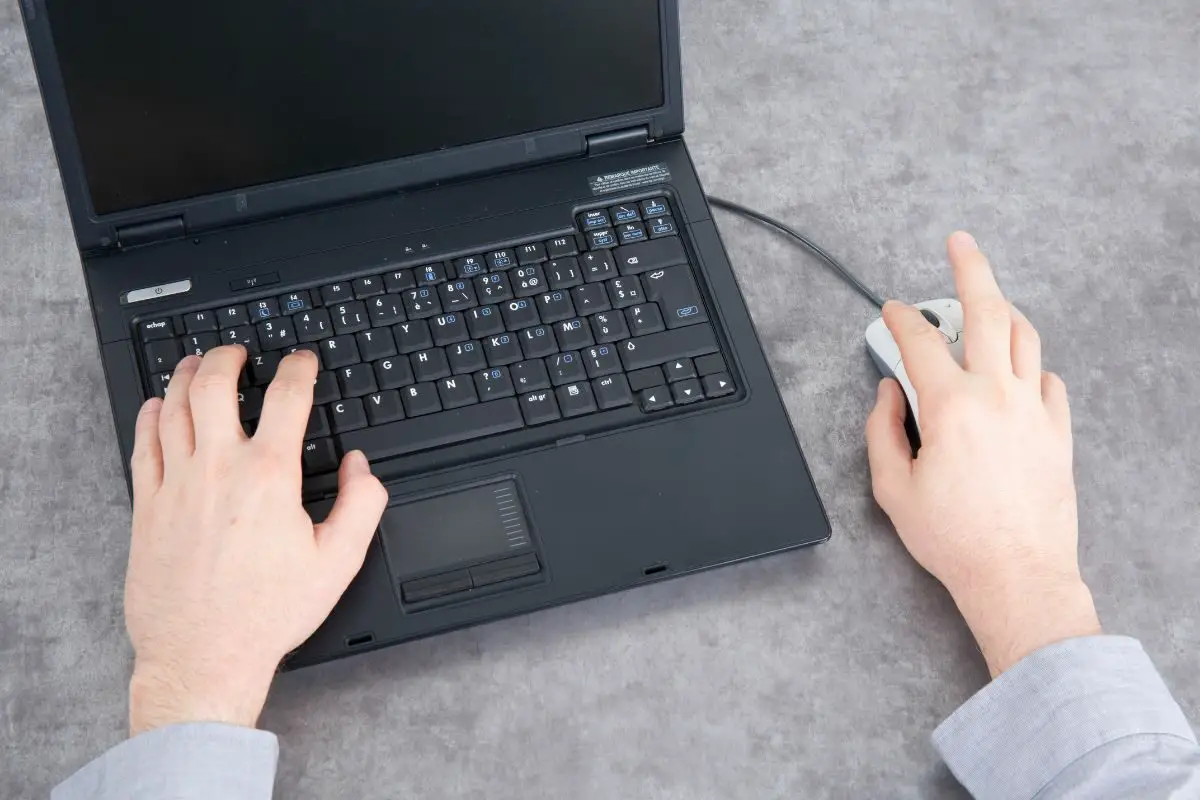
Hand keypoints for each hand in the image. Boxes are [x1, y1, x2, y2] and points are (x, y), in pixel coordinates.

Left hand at [125, 346, 387, 734]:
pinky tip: (158, 406)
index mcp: (269, 477)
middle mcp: (218, 470)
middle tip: (237, 351)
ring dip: (185, 376)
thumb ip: (362, 505)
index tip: (301, 360)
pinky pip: (143, 444)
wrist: (203, 655)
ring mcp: (176, 486)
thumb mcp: (338, 564)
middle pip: (214, 386)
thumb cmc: (267, 614)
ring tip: (195, 363)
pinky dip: (151, 415)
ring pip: (173, 407)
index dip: (298, 368)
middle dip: (227, 357)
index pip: (286, 398)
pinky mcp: (146, 507)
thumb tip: (362, 466)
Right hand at [866, 232, 1100, 676]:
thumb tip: (888, 394)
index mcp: (951, 408)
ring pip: (1025, 337)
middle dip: (970, 268)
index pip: (919, 342)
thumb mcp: (893, 489)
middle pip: (988, 311)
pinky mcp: (1059, 432)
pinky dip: (1029, 365)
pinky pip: (1049, 380)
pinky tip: (1015, 372)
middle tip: (959, 243)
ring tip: (987, 303)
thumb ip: (882, 432)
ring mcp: (1035, 411)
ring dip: (1003, 311)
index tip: (890, 308)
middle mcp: (998, 397)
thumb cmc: (953, 539)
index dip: (899, 318)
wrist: (1017, 576)